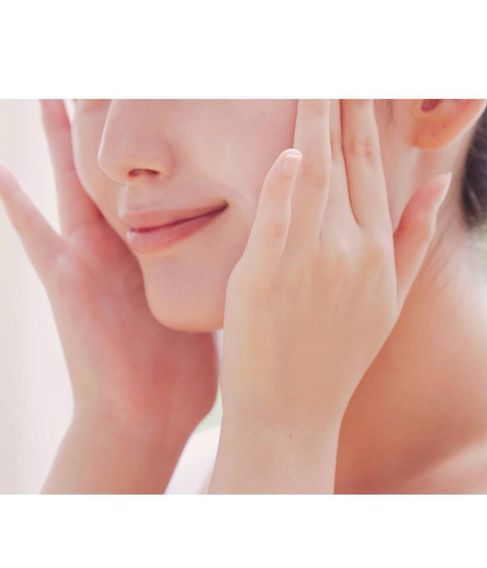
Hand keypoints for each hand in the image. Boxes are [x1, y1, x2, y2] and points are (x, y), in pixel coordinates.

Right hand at [0, 100, 217, 491]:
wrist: (147, 415)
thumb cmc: (179, 369)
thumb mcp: (204, 304)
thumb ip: (216, 270)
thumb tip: (255, 246)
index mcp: (154, 249)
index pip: (160, 183)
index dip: (167, 147)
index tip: (180, 105)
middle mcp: (121, 246)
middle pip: (116, 171)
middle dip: (113, 127)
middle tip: (113, 74)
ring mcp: (90, 261)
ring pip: (73, 184)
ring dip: (61, 141)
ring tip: (52, 88)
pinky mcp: (67, 283)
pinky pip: (36, 236)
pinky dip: (14, 205)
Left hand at [210, 100, 450, 491]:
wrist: (291, 410)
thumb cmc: (335, 355)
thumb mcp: (386, 300)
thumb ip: (412, 239)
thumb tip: (435, 185)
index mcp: (375, 248)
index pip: (371, 163)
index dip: (363, 113)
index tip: (357, 75)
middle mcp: (349, 248)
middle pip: (347, 158)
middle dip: (341, 99)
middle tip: (338, 55)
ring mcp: (309, 261)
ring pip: (316, 175)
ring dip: (314, 120)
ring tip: (313, 76)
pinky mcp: (267, 275)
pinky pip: (279, 216)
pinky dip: (286, 180)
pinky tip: (293, 148)